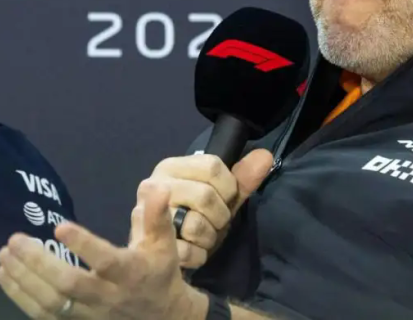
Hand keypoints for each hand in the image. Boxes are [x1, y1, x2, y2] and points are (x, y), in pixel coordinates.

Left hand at [0, 180, 208, 318]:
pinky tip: (4, 276)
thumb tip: (154, 184)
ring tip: (4, 255)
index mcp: (130, 273)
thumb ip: (156, 214)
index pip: (105, 260)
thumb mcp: (163, 244)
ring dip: (23, 280)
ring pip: (52, 303)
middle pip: (69, 284)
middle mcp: (108, 297)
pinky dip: (20, 297)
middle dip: (38, 263)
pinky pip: (43, 315)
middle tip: (14, 240)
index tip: (59, 226)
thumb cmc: (158, 274)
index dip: (83, 245)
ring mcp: (90, 315)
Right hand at [150, 149, 274, 268]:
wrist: (159, 248)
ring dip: (208, 238)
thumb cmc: (191, 215)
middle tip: (211, 221)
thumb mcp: (219, 196)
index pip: (213, 166)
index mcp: (171, 166)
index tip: (223, 197)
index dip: (228, 187)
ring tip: (199, 236)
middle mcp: (154, 184)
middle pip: (206, 196)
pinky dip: (198, 256)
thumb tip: (266, 156)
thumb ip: (242, 178)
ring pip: (196, 225)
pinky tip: (191, 250)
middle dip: (219, 216)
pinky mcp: (149, 244)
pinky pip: (188, 251)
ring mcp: (147, 214)